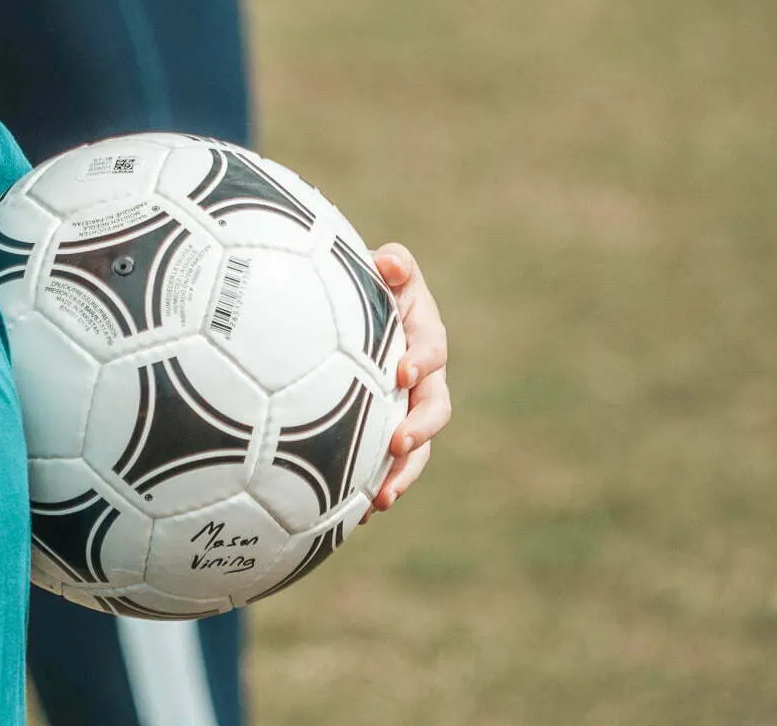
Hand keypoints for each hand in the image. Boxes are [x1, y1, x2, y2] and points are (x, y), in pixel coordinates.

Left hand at [367, 242, 449, 513]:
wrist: (342, 314)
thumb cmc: (361, 287)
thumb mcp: (378, 270)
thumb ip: (393, 265)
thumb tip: (390, 261)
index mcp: (422, 337)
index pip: (432, 351)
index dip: (422, 362)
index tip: (402, 372)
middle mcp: (422, 378)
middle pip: (434, 409)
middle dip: (420, 430)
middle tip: (397, 445)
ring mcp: (406, 409)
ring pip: (417, 449)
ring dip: (403, 474)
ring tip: (381, 499)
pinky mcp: (387, 434)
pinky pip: (387, 467)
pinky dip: (375, 488)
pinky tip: (352, 515)